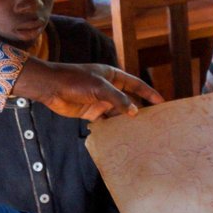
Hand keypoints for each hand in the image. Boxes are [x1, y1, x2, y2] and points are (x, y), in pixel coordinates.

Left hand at [11, 60, 161, 120]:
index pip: (136, 85)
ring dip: (126, 121)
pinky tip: (120, 136)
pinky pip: (106, 122)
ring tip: (139, 132)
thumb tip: (135, 112)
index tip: (161, 102)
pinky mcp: (91, 112)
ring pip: (118, 113)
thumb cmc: (75, 80)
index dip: (149, 93)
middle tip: (153, 121)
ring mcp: (100, 101)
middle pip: (128, 100)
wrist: (51, 87)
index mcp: (113, 76)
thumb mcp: (100, 87)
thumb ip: (118, 100)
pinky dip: (112, 128)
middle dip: (139, 109)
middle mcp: (108, 88)